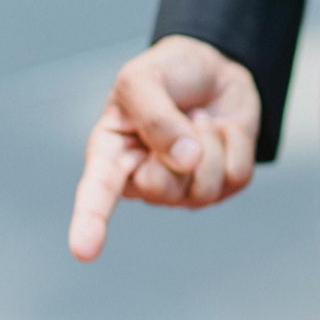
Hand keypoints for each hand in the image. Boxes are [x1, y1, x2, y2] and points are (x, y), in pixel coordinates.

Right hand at [68, 35, 261, 260]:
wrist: (214, 69)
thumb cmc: (166, 75)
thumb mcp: (144, 78)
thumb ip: (155, 117)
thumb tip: (185, 161)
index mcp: (110, 155)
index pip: (96, 194)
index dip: (89, 222)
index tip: (83, 250)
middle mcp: (143, 181)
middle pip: (162, 189)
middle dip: (178, 144)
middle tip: (179, 116)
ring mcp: (184, 190)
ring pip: (204, 187)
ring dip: (210, 140)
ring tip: (199, 118)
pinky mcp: (222, 187)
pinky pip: (236, 176)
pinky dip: (236, 142)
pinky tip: (222, 129)